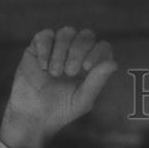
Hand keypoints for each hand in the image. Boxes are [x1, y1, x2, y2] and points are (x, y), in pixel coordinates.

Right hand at [0, 27, 116, 147]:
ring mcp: (59, 48)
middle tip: (70, 72)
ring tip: (55, 73)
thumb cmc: (61, 110)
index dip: (98, 52)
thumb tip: (114, 63)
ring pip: (67, 32)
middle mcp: (77, 54)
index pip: (103, 47)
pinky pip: (46, 35)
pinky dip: (46, 49)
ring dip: (61, 52)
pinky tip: (43, 67)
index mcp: (92, 66)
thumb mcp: (83, 99)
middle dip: (79, 51)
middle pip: (86, 35)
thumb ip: (98, 81)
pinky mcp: (39, 46)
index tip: (87, 67)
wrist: (33, 115)